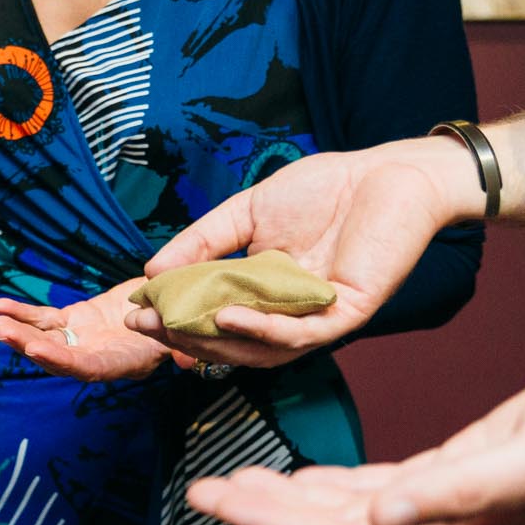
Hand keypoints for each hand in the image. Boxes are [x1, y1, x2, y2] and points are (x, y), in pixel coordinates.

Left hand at [0, 282, 174, 380]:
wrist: (171, 299)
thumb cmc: (181, 315)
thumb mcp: (182, 328)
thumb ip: (181, 347)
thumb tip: (187, 361)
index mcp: (123, 363)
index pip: (87, 368)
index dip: (61, 360)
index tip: (35, 349)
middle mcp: (97, 356)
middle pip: (58, 357)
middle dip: (28, 345)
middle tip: (3, 332)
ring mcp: (82, 339)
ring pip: (46, 338)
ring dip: (18, 331)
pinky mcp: (73, 320)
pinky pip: (44, 319)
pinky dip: (22, 313)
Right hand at [134, 138, 482, 366]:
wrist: (390, 174)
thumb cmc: (327, 189)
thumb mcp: (247, 212)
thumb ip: (203, 242)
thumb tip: (151, 270)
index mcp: (263, 294)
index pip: (211, 317)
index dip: (172, 318)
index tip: (134, 312)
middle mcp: (286, 315)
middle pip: (227, 342)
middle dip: (181, 336)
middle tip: (143, 325)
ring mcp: (314, 320)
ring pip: (258, 351)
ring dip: (213, 343)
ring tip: (173, 327)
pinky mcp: (344, 315)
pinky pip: (296, 337)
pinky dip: (259, 332)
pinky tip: (226, 318)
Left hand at [186, 348, 524, 524]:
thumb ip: (459, 491)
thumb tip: (379, 520)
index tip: (218, 502)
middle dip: (263, 514)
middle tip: (198, 490)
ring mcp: (452, 503)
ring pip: (349, 512)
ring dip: (287, 500)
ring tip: (228, 483)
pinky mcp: (462, 473)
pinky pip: (380, 489)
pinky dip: (333, 484)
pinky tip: (302, 476)